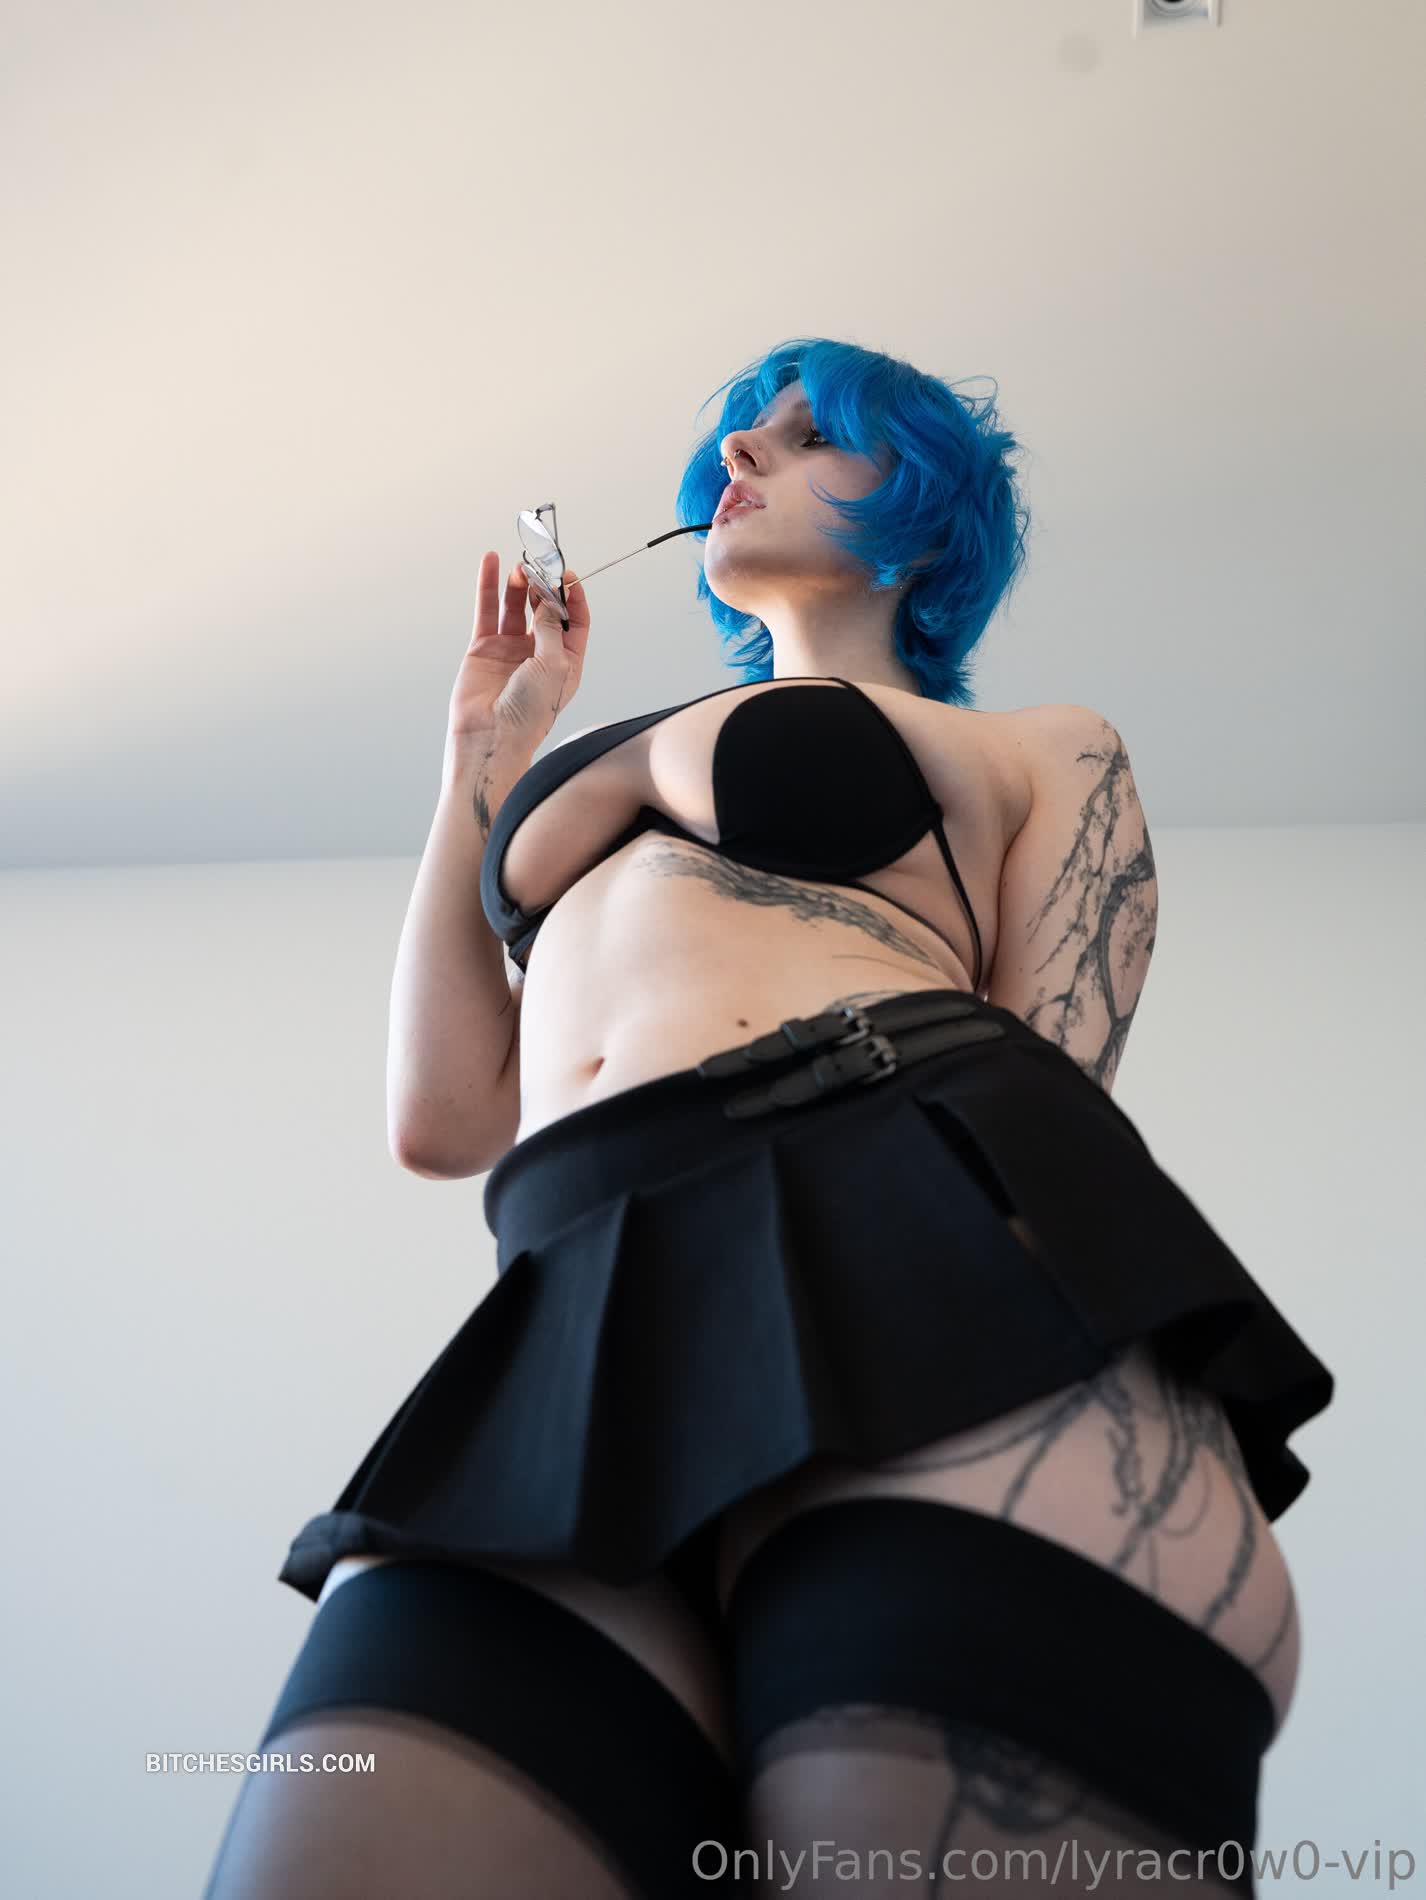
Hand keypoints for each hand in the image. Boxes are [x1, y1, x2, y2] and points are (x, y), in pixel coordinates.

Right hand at [447, 550, 589, 751]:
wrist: (491, 736)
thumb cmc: (529, 713)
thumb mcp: (553, 665)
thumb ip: (551, 627)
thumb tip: (547, 600)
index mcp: (566, 661)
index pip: (576, 620)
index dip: (573, 596)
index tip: (567, 575)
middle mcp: (539, 653)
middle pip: (545, 608)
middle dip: (544, 586)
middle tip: (539, 567)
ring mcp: (511, 649)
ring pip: (516, 606)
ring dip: (519, 584)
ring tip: (519, 567)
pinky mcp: (484, 647)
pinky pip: (487, 610)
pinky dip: (488, 585)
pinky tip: (491, 562)